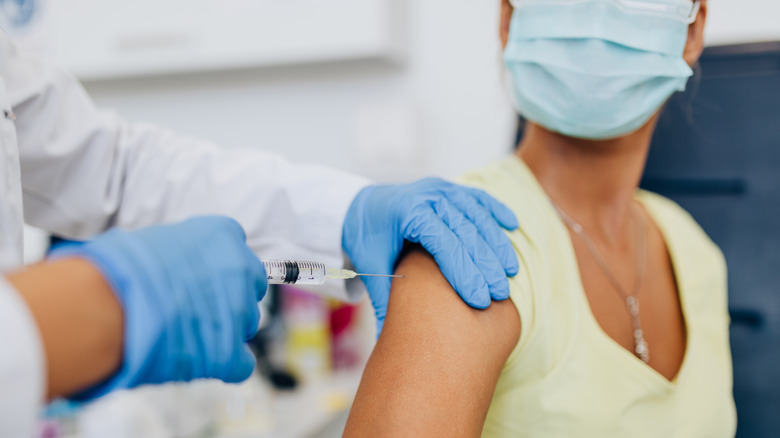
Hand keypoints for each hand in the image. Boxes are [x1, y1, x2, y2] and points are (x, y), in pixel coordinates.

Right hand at [50, 216, 266, 398]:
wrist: (108, 305)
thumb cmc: (120, 267)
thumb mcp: (158, 239)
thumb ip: (184, 251)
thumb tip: (177, 265)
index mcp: (224, 235)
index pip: (237, 249)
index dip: (218, 267)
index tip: (200, 277)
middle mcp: (241, 270)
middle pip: (250, 286)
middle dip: (230, 297)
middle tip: (197, 306)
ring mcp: (240, 312)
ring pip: (247, 322)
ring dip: (225, 328)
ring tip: (189, 333)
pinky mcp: (230, 352)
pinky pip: (242, 362)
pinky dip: (227, 364)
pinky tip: (204, 361)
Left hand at [342, 178, 518, 332]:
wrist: (363, 207)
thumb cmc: (369, 239)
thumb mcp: (371, 266)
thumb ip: (384, 300)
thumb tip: (387, 343)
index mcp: (406, 212)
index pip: (441, 242)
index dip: (463, 271)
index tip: (479, 299)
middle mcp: (427, 196)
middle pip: (465, 229)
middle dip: (485, 263)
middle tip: (500, 294)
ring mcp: (441, 189)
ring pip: (477, 213)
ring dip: (496, 242)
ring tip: (510, 272)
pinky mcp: (451, 189)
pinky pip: (478, 198)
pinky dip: (496, 210)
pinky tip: (513, 226)